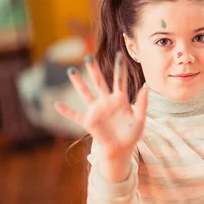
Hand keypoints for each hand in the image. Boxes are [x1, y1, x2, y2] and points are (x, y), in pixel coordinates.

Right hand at [55, 53, 147, 179]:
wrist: (122, 149)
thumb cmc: (132, 134)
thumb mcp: (140, 118)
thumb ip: (142, 103)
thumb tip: (146, 86)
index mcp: (120, 99)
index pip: (119, 80)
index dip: (119, 68)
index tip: (119, 55)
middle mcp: (107, 102)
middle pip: (99, 82)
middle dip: (94, 70)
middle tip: (89, 57)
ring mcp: (97, 111)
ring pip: (86, 93)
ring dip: (78, 83)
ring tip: (71, 71)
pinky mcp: (89, 121)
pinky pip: (75, 115)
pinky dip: (66, 111)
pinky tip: (57, 105)